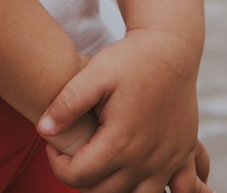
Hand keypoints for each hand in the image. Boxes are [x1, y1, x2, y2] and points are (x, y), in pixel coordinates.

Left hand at [36, 30, 211, 191]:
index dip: (57, 165)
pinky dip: (159, 192)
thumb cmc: (130, 58)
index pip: (79, 177)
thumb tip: (43, 129)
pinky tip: (141, 176)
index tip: (52, 144)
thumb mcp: (94, 73)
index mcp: (121, 142)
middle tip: (71, 153)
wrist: (171, 48)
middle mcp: (146, 160)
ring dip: (112, 189)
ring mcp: (167, 162)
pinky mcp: (183, 156)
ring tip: (100, 164)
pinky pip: (180, 192)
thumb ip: (68, 103)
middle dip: (79, 178)